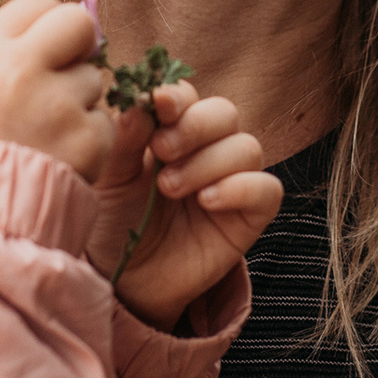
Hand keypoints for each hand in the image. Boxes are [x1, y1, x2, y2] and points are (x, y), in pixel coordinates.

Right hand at [0, 0, 114, 182]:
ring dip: (78, 102)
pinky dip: (88, 139)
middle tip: (60, 76)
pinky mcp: (87, 139)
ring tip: (44, 133)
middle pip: (78, 22)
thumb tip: (72, 24)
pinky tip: (58, 156)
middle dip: (77, 45)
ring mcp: (58, 104)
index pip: (39, 2)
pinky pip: (104, 122)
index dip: (44, 25)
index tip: (39, 50)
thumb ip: (17, 45)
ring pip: (93, 79)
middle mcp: (23, 70)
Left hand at [87, 81, 281, 331]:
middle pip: (224, 113)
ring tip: (170, 187)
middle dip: (195, 126)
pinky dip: (241, 188)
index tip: (159, 102)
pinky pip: (267, 189)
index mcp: (171, 130)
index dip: (178, 95)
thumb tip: (137, 102)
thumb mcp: (109, 179)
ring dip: (209, 162)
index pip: (188, 96)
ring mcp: (231, 181)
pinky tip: (207, 202)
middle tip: (162, 150)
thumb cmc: (114, 223)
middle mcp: (207, 149)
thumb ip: (124, 141)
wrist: (125, 282)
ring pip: (247, 147)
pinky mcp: (248, 216)